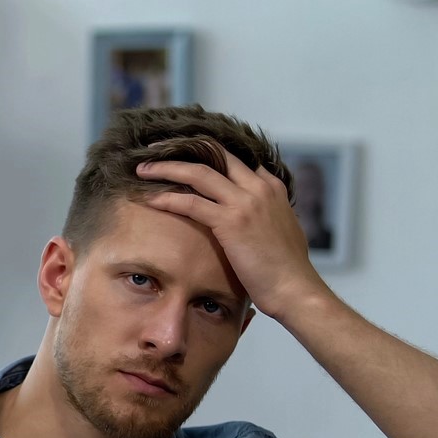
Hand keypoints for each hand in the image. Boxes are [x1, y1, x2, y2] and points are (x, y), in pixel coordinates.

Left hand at [136, 153, 327, 320]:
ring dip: (166, 168)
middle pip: (214, 155)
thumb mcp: (283, 227)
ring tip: (143, 170)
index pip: (234, 157)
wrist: (294, 288)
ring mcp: (246, 202)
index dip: (206, 151)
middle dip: (180, 149)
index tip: (181, 152)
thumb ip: (268, 211)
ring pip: (198, 172)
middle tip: (155, 150)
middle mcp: (259, 187)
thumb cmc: (286, 266)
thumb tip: (256, 212)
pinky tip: (150, 199)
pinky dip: (168, 198)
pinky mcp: (231, 221)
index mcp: (271, 186)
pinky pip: (191, 203)